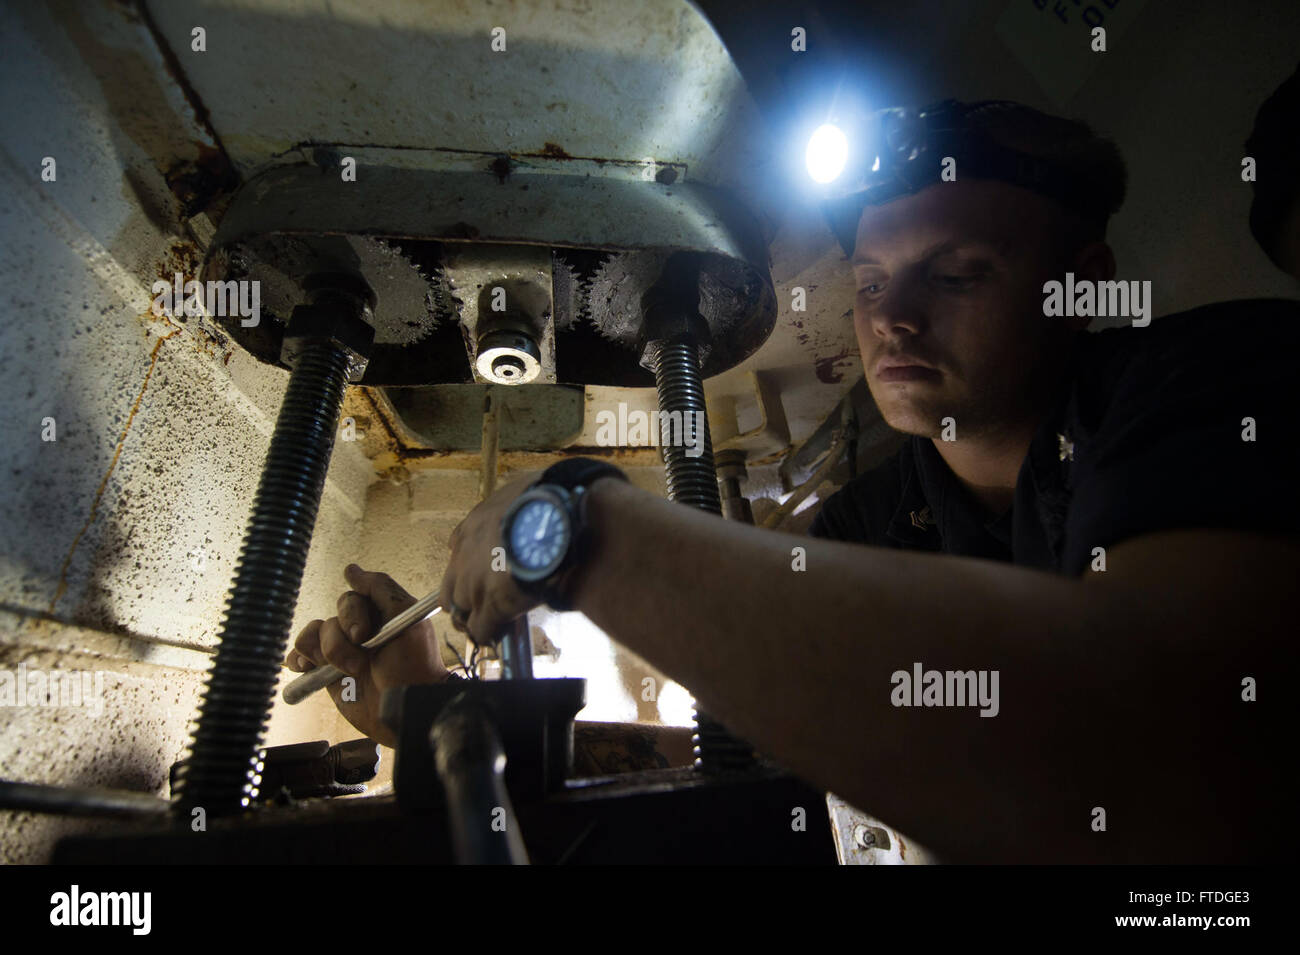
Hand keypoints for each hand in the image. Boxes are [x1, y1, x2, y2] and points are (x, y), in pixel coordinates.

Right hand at [285, 564, 447, 746]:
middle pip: (331, 618)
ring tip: (349, 672)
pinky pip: (299, 656)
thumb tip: (351, 569)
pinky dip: (299, 660)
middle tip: (362, 660)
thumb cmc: (415, 666)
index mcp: (378, 614)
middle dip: (342, 641)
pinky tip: (306, 667)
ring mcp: (340, 652)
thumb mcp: (408, 620)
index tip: (361, 633)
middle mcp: (358, 630)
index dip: (352, 613)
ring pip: (312, 635)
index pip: (352, 598)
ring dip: (328, 654)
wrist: (406, 710)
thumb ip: (382, 589)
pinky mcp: (326, 673)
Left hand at [440, 476, 542, 643]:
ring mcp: (474, 584)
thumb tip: (534, 503)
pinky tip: (502, 632)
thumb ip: (517, 504)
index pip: (458, 553)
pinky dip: (489, 634)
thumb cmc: (545, 500)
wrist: (554, 520)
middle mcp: (463, 558)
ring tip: (494, 623)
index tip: (486, 573)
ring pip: (461, 613)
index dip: (471, 568)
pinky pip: (481, 630)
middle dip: (464, 599)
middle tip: (485, 604)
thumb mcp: (524, 489)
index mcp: (471, 528)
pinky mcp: (491, 606)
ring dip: (475, 619)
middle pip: (450, 590)